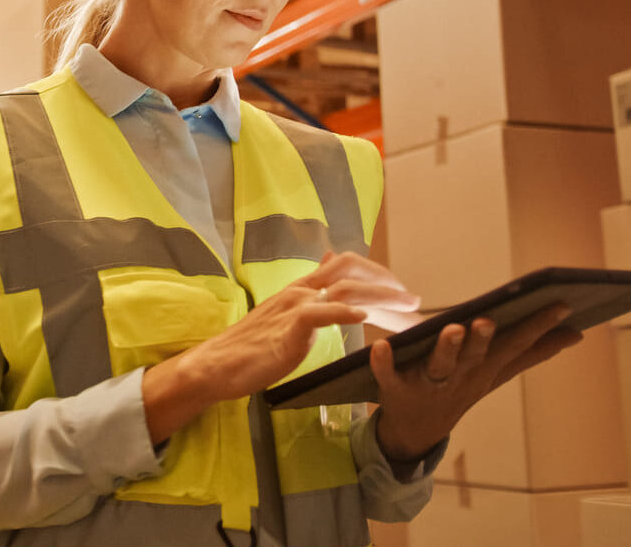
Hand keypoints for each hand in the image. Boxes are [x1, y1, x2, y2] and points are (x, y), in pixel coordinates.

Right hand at [143, 252, 419, 441]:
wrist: (217, 365)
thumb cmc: (251, 349)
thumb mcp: (286, 317)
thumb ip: (310, 297)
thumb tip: (329, 265)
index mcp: (300, 289)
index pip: (346, 267)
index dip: (377, 275)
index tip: (402, 294)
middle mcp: (300, 291)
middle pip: (351, 269)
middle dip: (387, 282)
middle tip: (413, 301)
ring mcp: (294, 306)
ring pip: (344, 288)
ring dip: (381, 295)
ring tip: (405, 308)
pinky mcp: (289, 327)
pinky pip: (322, 312)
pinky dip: (346, 310)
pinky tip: (366, 315)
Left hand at [369, 303, 583, 461]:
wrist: (417, 431)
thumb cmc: (461, 389)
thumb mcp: (499, 373)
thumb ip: (534, 352)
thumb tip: (577, 335)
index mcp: (486, 367)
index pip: (516, 344)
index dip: (539, 325)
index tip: (562, 303)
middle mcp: (461, 375)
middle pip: (476, 355)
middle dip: (484, 339)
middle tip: (490, 320)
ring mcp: (429, 383)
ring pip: (440, 365)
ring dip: (446, 348)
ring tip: (453, 328)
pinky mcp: (396, 389)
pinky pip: (388, 375)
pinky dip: (384, 363)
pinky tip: (381, 346)